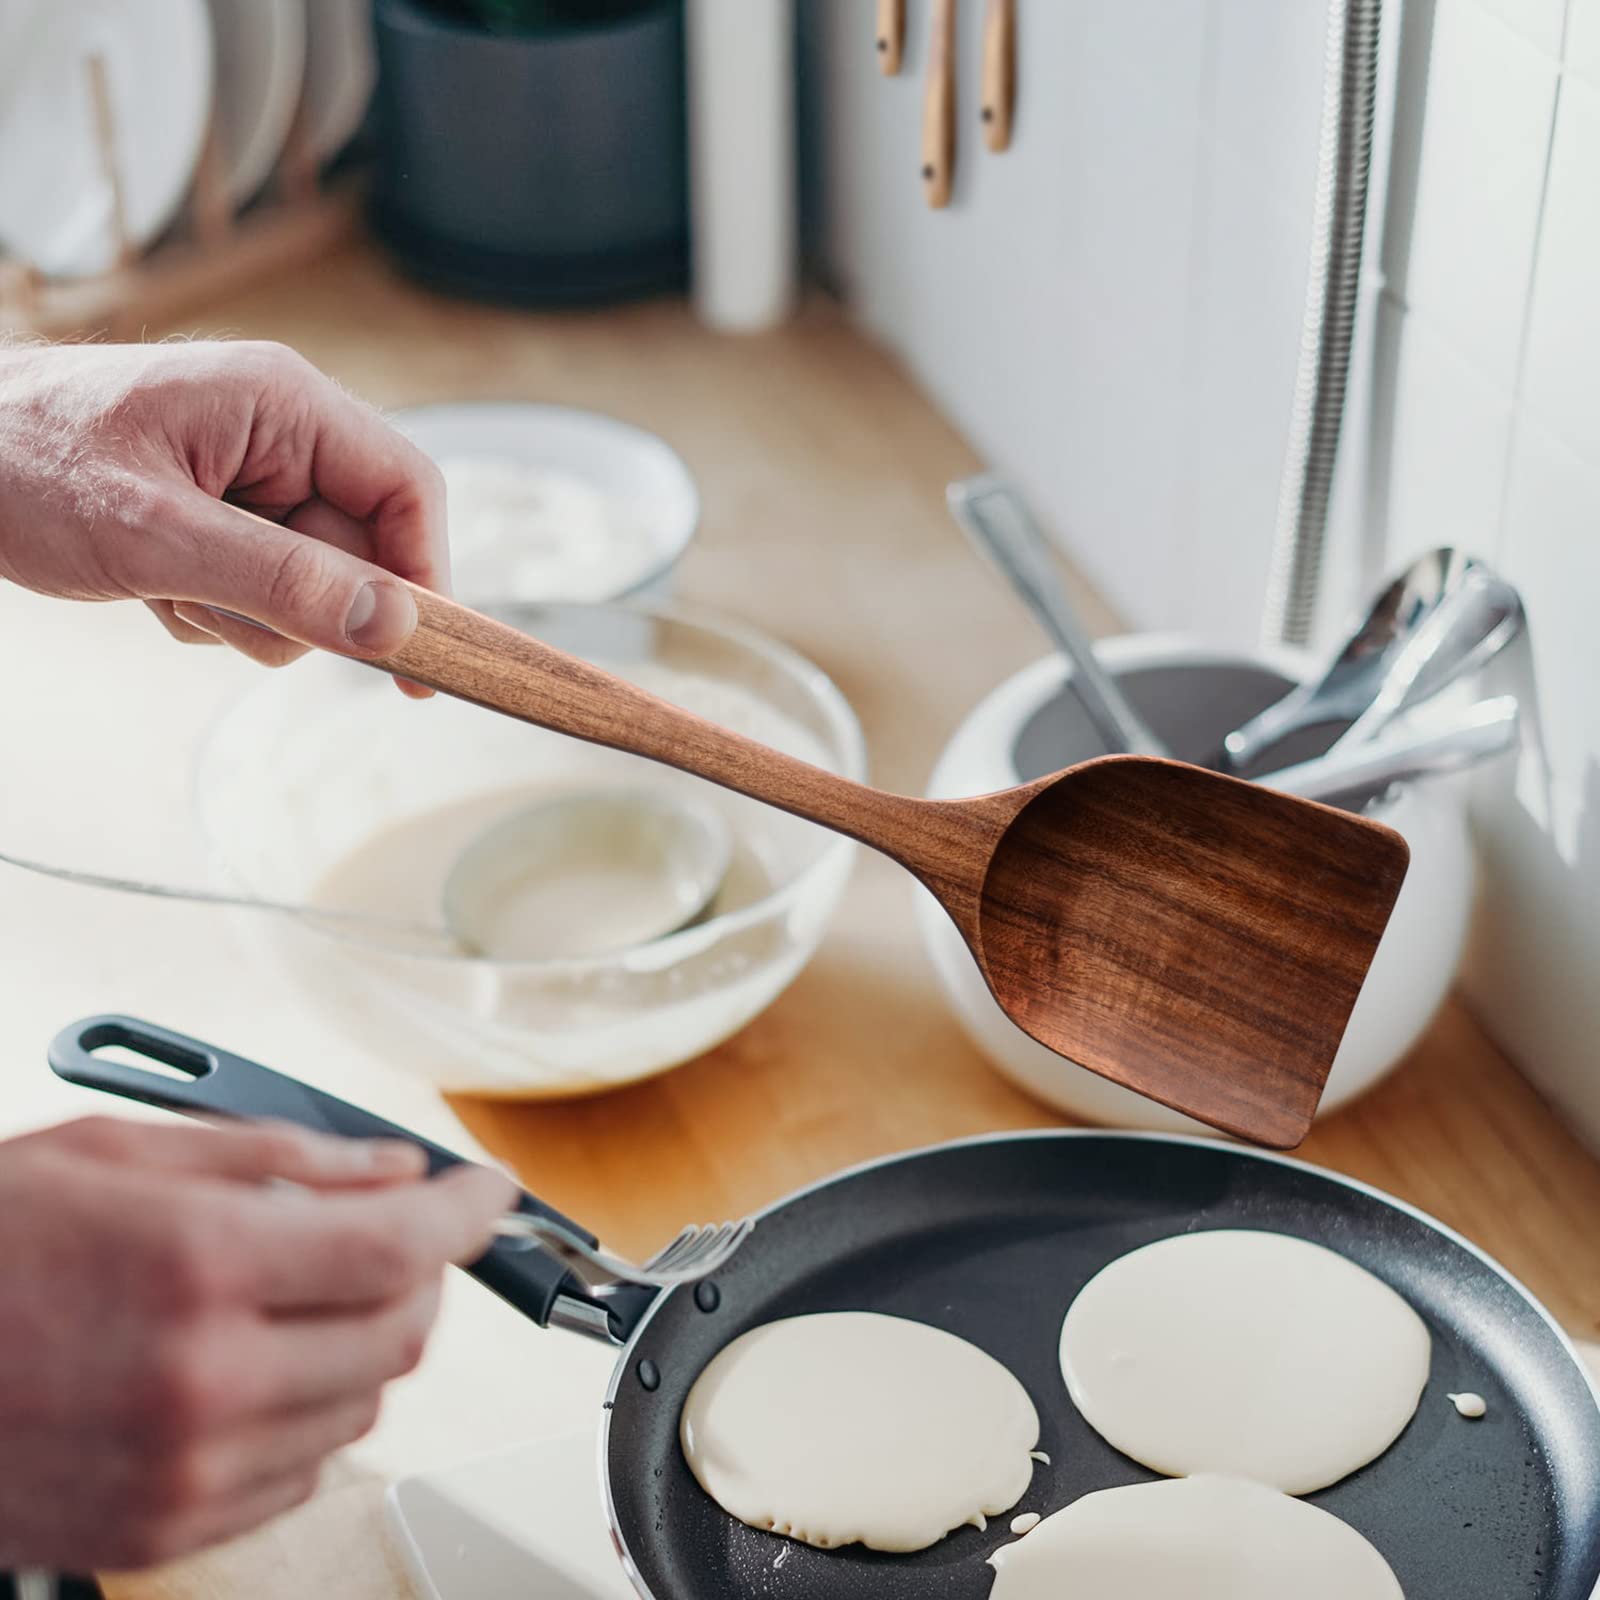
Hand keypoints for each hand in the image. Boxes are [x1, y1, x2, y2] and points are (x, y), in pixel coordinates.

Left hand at [0, 341, 448, 694]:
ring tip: (166, 588)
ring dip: (245, 615)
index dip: (425, 577)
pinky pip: (265, 595)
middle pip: (360, 552)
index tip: (419, 657)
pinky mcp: (227, 519)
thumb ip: (282, 582)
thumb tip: (392, 626)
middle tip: (212, 607)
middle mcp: (282, 435)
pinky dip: (213, 612)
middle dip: (296, 604)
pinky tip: (153, 586)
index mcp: (284, 403)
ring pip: (312, 587)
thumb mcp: (156, 534)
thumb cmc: (25, 465)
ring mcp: (255, 479)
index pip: (407, 491)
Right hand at [0, 1115, 512, 1571]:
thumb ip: (278, 1157)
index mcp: (198, 1264)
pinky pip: (303, 1469)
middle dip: (419, 1272)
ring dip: (365, 1339)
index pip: (400, 1241)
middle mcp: (202, 1379)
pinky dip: (312, 1410)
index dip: (466, 1210)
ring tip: (300, 1292)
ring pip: (364, 1404)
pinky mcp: (160, 1527)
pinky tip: (256, 1364)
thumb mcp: (118, 1153)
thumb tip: (389, 1166)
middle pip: (401, 1332)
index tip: (487, 1191)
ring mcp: (184, 1468)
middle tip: (391, 1232)